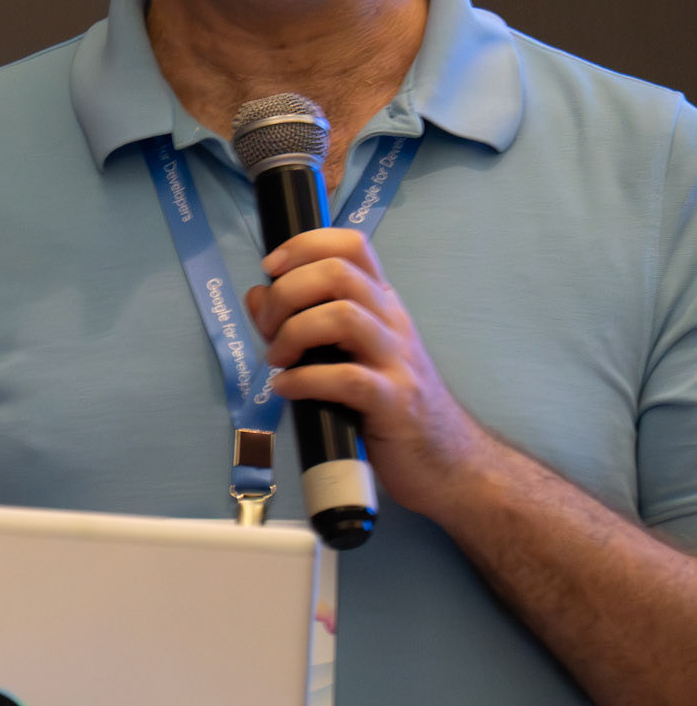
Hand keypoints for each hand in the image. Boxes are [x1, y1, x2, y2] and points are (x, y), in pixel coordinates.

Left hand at [244, 227, 484, 517]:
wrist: (448, 460)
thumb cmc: (390, 404)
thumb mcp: (346, 353)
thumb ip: (301, 321)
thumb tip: (257, 295)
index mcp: (382, 303)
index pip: (351, 245)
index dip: (304, 245)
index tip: (272, 268)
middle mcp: (392, 321)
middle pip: (339, 272)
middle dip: (288, 291)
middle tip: (268, 326)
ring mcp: (396, 360)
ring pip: (343, 315)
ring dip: (294, 332)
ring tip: (277, 359)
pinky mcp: (393, 402)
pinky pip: (346, 378)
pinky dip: (304, 379)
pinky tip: (286, 388)